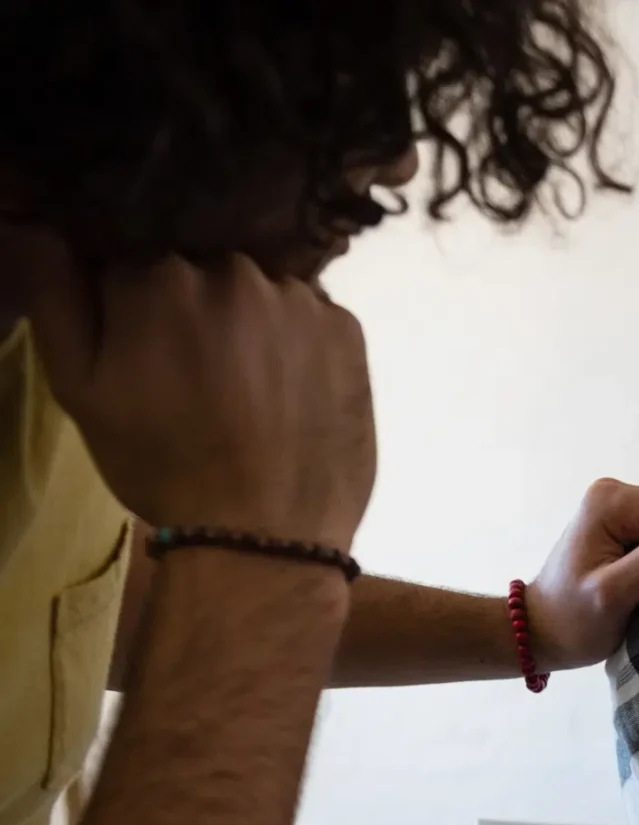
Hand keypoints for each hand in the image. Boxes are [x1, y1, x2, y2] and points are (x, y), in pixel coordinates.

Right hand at [7, 229, 372, 548]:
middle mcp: (231, 270)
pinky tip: (288, 391)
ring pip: (257, 292)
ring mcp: (296, 298)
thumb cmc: (160, 464)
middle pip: (199, 273)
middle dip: (192, 312)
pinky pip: (310, 316)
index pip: (132, 265)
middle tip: (198, 382)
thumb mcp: (80, 388)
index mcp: (155, 276)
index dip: (133, 311)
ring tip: (247, 391)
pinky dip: (297, 342)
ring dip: (248, 324)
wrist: (264, 531)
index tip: (143, 357)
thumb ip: (55, 296)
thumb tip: (40, 226)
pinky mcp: (347, 328)